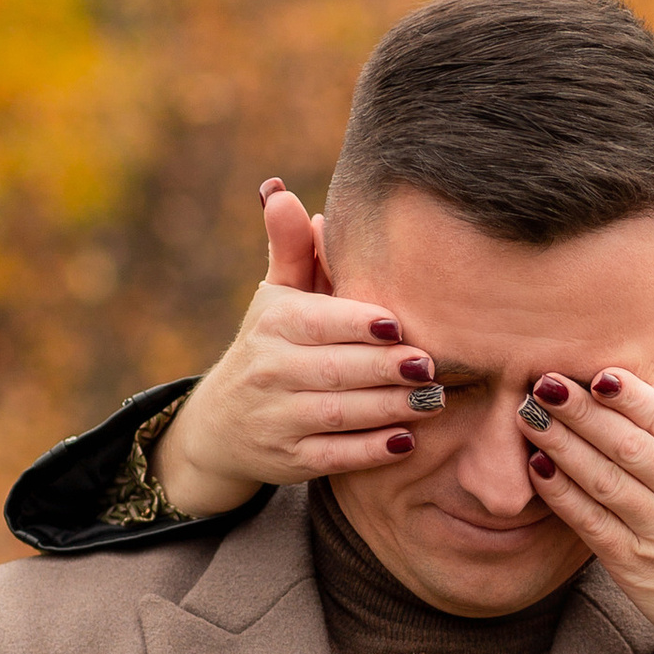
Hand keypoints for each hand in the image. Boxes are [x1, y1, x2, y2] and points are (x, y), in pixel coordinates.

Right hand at [156, 180, 443, 514]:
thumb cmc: (269, 346)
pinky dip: (370, 452)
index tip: (399, 325)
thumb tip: (281, 192)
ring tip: (432, 400)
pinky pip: (334, 457)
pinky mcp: (289, 461)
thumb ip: (293, 250)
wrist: (220, 426)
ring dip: (387, 409)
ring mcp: (276, 420)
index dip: (357, 324)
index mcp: (272, 324)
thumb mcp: (276, 297)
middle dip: (383, 369)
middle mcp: (268, 371)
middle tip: (431, 366)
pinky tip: (406, 441)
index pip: (317, 321)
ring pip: (336, 415)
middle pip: (332, 370)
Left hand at [519, 351, 653, 653]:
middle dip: (582, 411)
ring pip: (604, 480)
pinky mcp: (636, 567)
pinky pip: (592, 524)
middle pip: (626, 444)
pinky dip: (564, 495)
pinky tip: (539, 469)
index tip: (594, 370)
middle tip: (543, 381)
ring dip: (562, 445)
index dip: (627, 394)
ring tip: (529, 416)